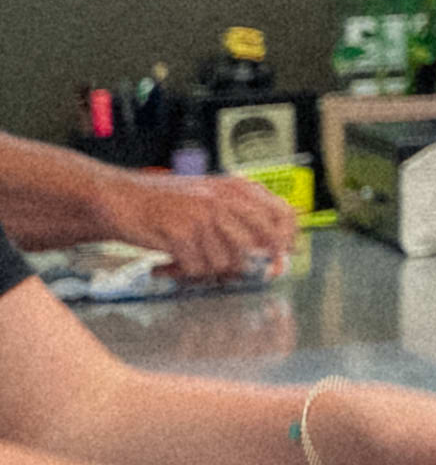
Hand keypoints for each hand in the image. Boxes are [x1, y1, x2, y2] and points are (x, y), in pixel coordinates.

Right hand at [102, 169, 295, 279]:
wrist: (119, 197)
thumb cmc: (164, 202)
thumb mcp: (209, 196)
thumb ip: (239, 216)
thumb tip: (270, 249)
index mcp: (236, 188)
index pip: (282, 213)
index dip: (286, 240)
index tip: (281, 260)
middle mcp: (224, 199)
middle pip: (258, 243)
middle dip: (251, 266)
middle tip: (232, 276)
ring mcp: (203, 215)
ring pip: (226, 261)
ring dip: (205, 271)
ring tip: (185, 263)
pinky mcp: (181, 232)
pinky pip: (197, 268)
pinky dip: (183, 273)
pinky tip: (166, 264)